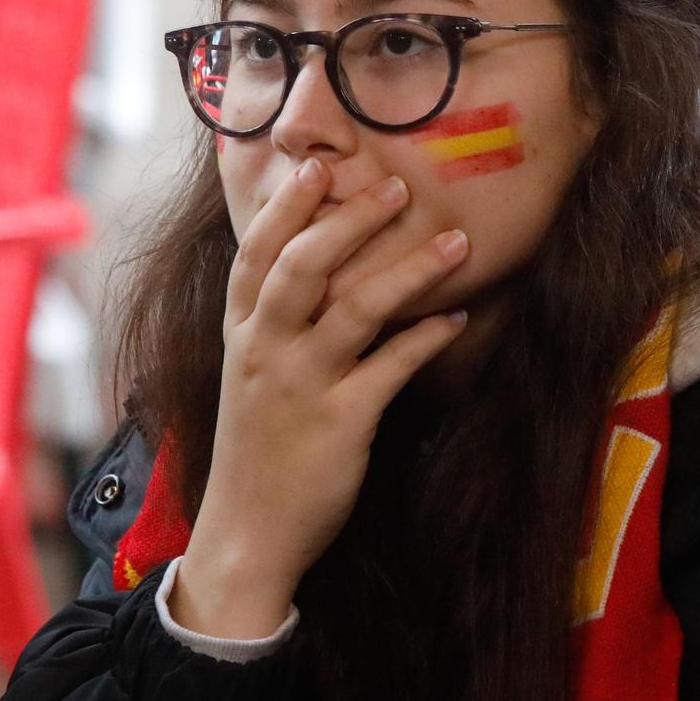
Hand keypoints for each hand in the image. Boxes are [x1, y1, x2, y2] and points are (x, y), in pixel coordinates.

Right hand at [170, 158, 469, 637]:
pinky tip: (457, 322)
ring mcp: (302, 386)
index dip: (286, 207)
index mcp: (242, 335)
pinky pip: (392, 368)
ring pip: (357, 308)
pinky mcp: (341, 423)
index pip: (256, 254)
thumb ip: (273, 326)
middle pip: (304, 265)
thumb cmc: (257, 451)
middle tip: (396, 185)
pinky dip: (427, 340)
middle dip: (351, 219)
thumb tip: (319, 272)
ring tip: (455, 243)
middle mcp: (266, 351)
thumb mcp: (251, 379)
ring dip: (411, 270)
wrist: (247, 534)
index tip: (319, 166)